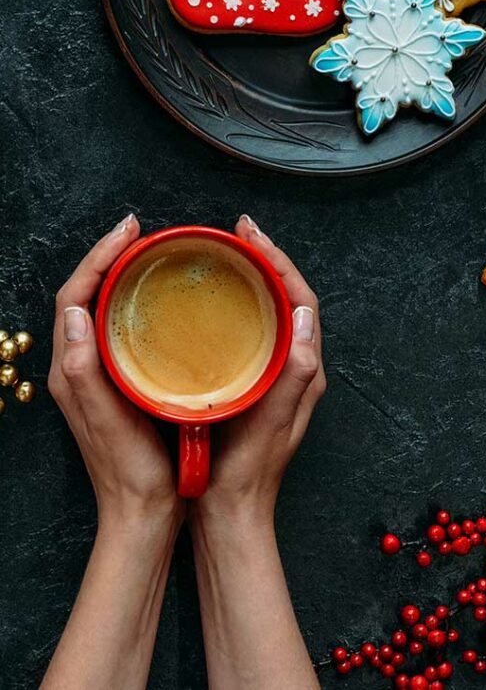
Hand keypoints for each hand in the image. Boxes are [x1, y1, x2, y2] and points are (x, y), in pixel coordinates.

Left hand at [47, 214, 183, 528]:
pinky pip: (116, 329)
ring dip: (116, 276)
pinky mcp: (116, 383)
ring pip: (99, 309)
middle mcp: (77, 367)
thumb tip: (75, 312)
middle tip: (138, 233)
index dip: (98, 258)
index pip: (75, 296)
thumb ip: (86, 368)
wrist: (142, 510)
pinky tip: (156, 300)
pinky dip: (130, 303)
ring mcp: (95, 375)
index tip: (128, 233)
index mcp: (71, 370)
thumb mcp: (107, 418)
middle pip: (83, 295)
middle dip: (106, 257)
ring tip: (146, 254)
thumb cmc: (130, 470)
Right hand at [190, 214, 325, 528]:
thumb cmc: (247, 472)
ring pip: (272, 312)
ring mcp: (276, 374)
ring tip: (231, 253)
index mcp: (304, 371)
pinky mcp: (255, 382)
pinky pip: (254, 330)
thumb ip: (294, 374)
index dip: (280, 262)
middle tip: (240, 232)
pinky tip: (218, 300)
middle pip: (288, 299)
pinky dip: (242, 305)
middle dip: (269, 260)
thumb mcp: (271, 423)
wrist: (231, 511)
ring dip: (256, 278)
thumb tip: (305, 315)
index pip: (301, 300)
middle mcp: (295, 367)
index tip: (253, 234)